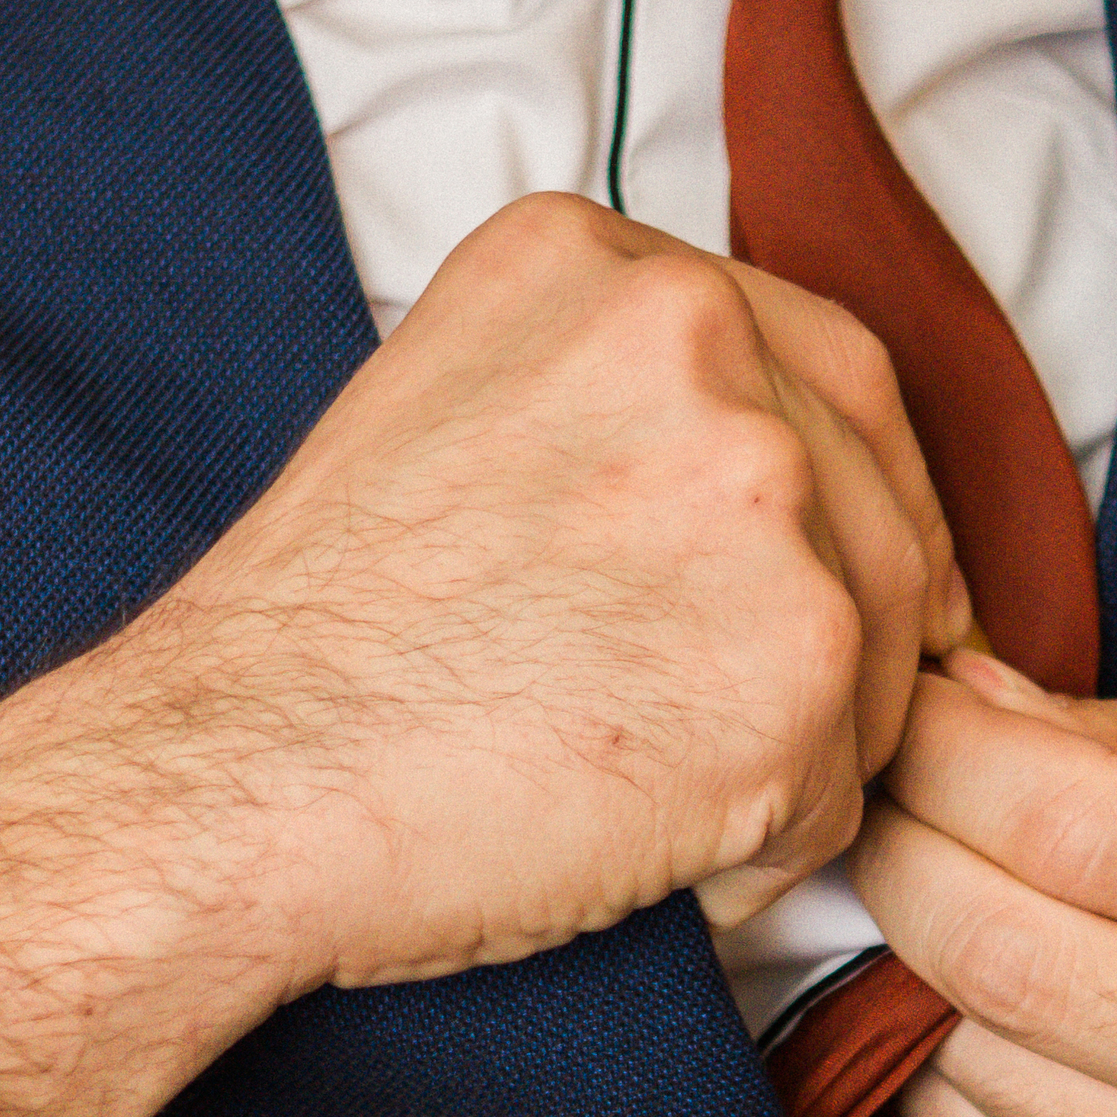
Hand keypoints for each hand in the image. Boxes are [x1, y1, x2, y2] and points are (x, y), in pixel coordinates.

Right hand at [0, 197, 963, 1116]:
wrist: (235, 773)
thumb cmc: (318, 637)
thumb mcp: (453, 403)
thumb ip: (616, 396)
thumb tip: (768, 481)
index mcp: (608, 267)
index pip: (829, 365)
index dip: (854, 488)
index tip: (853, 564)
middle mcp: (700, 342)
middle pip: (879, 494)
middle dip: (853, 617)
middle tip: (783, 711)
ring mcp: (763, 492)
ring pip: (880, 637)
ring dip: (804, 737)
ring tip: (656, 791)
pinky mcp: (803, 655)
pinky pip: (849, 775)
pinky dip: (769, 842)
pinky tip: (654, 849)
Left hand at [848, 654, 1116, 1116]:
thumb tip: (965, 703)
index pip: (1071, 821)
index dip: (946, 754)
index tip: (915, 713)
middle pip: (991, 946)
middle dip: (895, 848)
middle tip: (888, 798)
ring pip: (958, 1061)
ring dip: (899, 962)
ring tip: (926, 894)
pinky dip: (937, 1069)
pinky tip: (974, 1010)